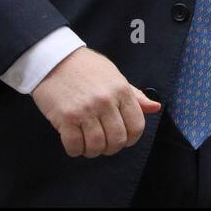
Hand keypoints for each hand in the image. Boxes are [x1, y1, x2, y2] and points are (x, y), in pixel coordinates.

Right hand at [31, 47, 161, 157]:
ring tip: (88, 145)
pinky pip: (74, 145)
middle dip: (111, 148)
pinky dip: (75, 150)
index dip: (131, 139)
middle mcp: (106, 101)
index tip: (123, 139)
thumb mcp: (115, 76)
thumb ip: (134, 95)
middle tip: (103, 145)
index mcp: (121, 90)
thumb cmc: (86, 68)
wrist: (54, 59)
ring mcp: (86, 110)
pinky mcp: (65, 117)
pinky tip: (74, 144)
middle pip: (117, 140)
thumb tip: (155, 107)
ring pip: (97, 145)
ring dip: (92, 151)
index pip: (136, 125)